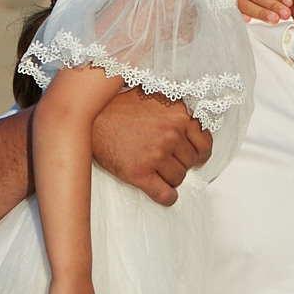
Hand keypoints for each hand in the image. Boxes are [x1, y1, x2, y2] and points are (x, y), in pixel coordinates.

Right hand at [92, 90, 210, 204]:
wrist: (88, 118)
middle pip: (190, 162)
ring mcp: (155, 154)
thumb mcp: (154, 96)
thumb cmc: (120, 106)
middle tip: (169, 162)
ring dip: (172, 179)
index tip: (194, 156)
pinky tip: (167, 196)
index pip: (204, 143)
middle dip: (181, 164)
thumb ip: (176, 109)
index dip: (200, 152)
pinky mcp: (139, 172)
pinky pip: (165, 194)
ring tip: (160, 172)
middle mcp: (170, 133)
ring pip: (178, 178)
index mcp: (179, 114)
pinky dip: (168, 198)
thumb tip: (194, 124)